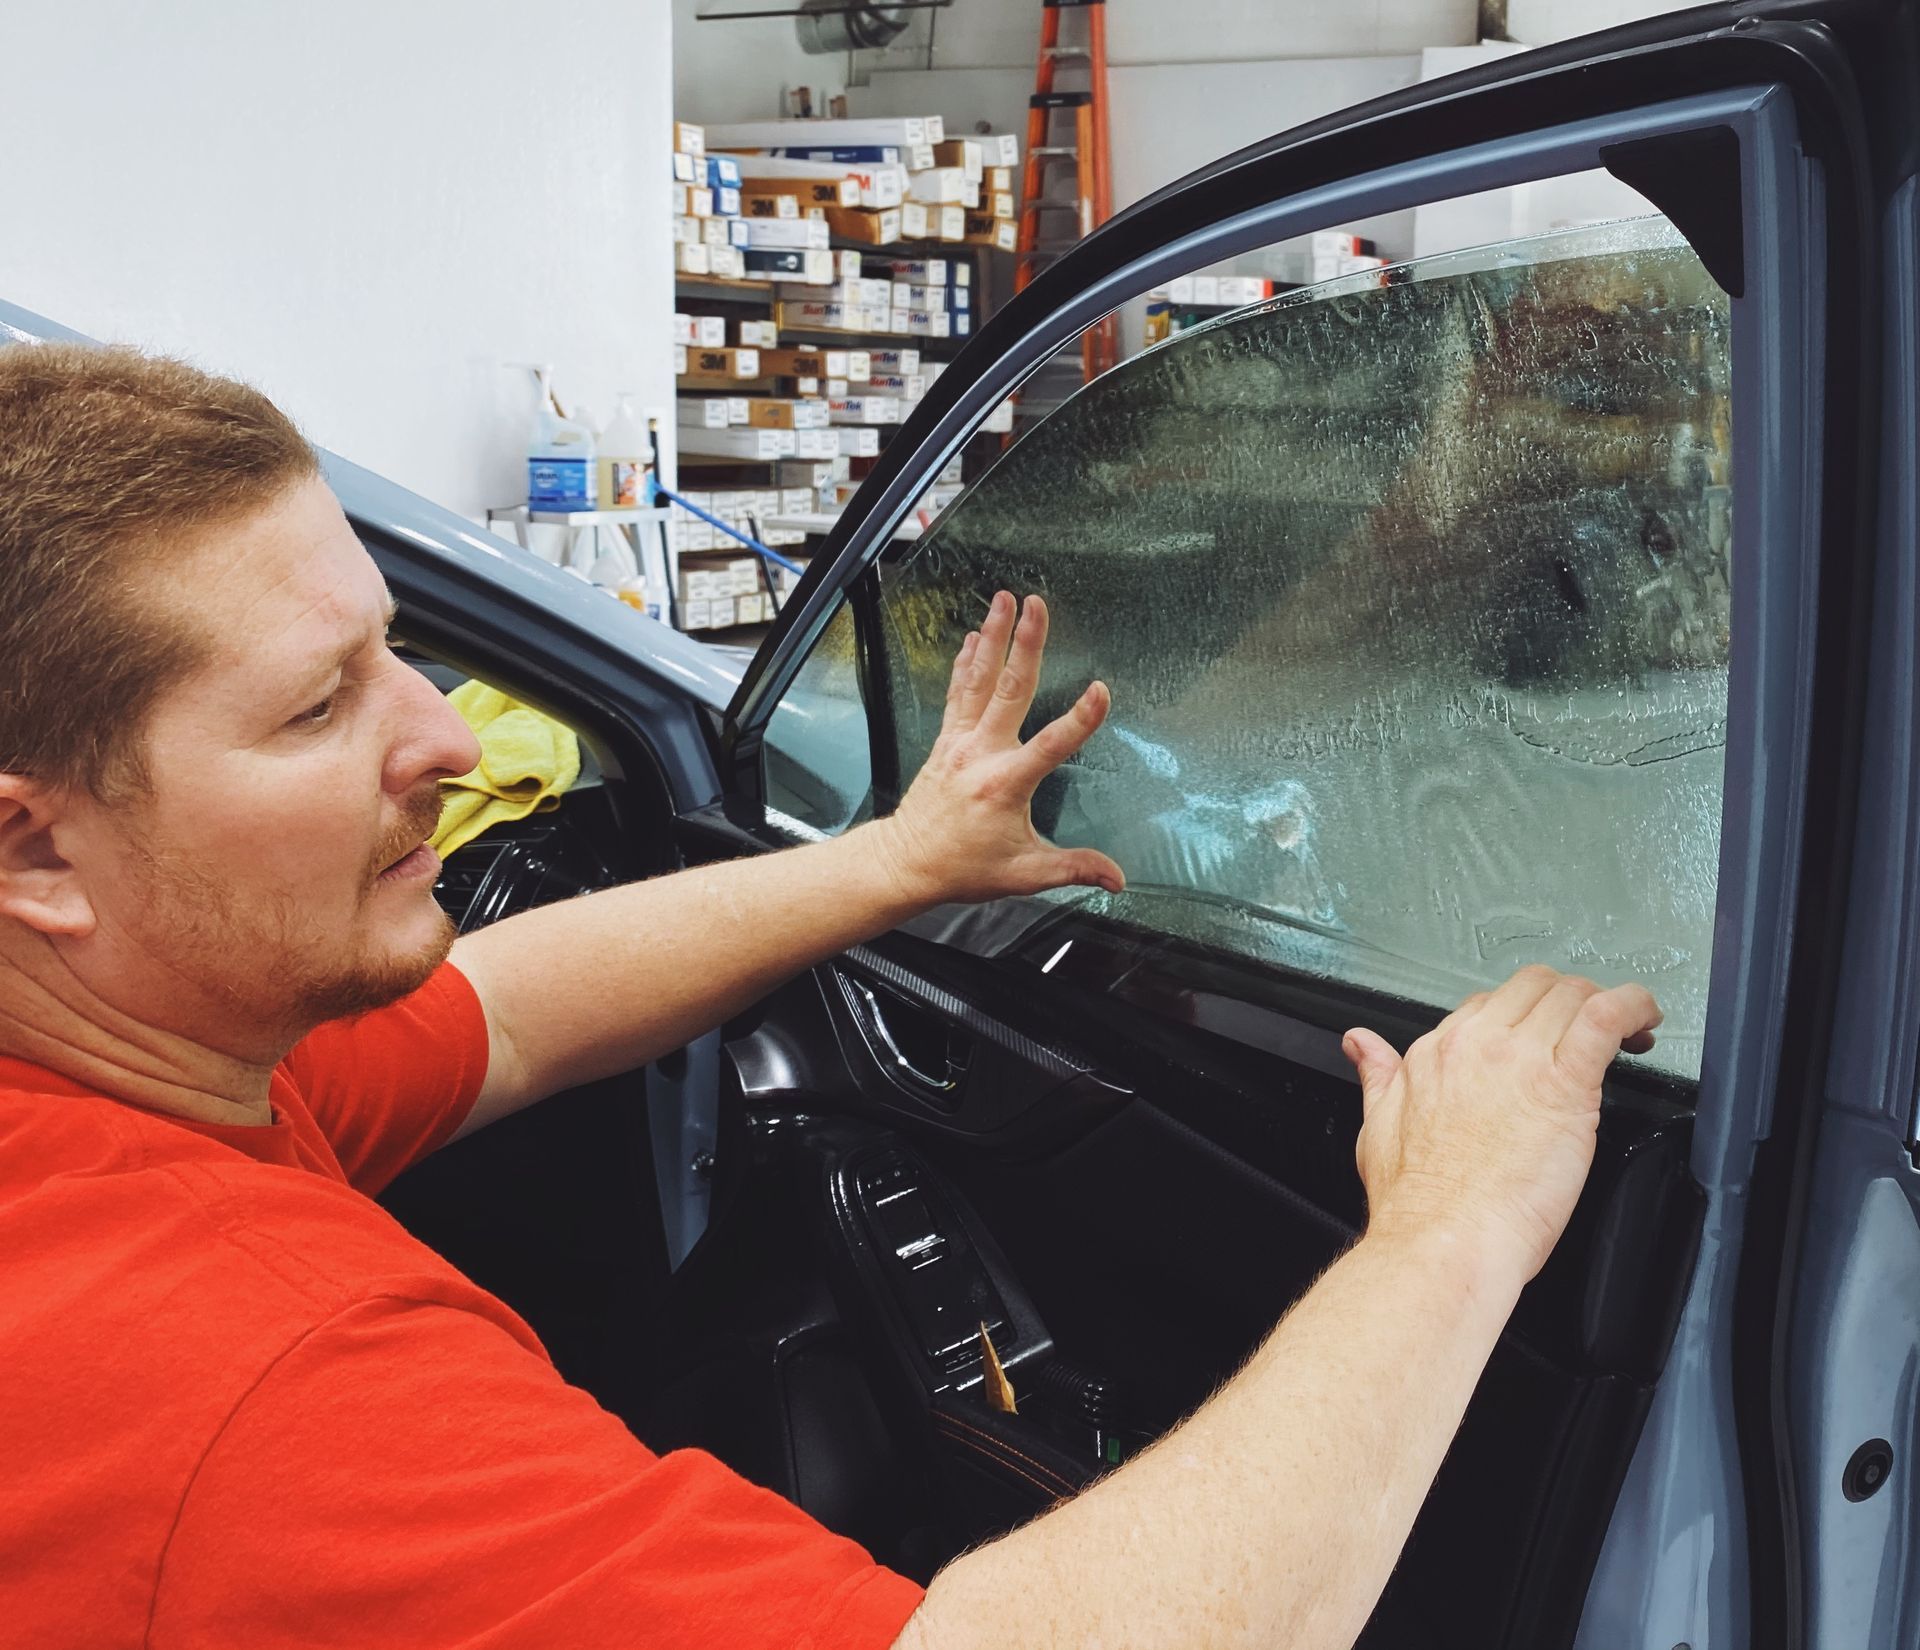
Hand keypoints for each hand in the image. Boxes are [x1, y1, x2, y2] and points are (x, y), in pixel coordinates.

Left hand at [871, 590, 1125, 907]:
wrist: (907, 862)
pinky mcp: (947, 738)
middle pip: (1009, 689)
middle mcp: (981, 753)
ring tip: (1004, 600)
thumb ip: (1072, 869)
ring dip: (993, 637)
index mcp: (1005, 784)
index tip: (1100, 691)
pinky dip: (966, 662)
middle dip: (1025, 644)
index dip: (1079, 719)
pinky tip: (975, 636)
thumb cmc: (963, 867)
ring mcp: (960, 741)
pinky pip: (958, 691)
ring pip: (979, 679)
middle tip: (1038, 606)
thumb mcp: (1023, 874)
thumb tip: (1116, 878)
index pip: (1050, 745)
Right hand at [1343, 965, 1661, 1287]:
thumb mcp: (1376, 1126)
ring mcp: (1519, 1058)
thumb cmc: (1418, 1204)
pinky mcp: (1563, 1083)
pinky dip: (1633, 1005)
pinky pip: (1605, 1017)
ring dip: (1604, 1002)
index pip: (1488, 1006)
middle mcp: (1476, 1044)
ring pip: (1571, 993)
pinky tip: (1644, 1017)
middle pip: (1534, 987)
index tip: (1542, 1042)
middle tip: (1591, 1032)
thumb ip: (1376, 1075)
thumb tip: (1360, 1044)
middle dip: (1566, 999)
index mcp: (1436, 1053)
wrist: (1444, 1240)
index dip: (1522, 1018)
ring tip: (1628, 1029)